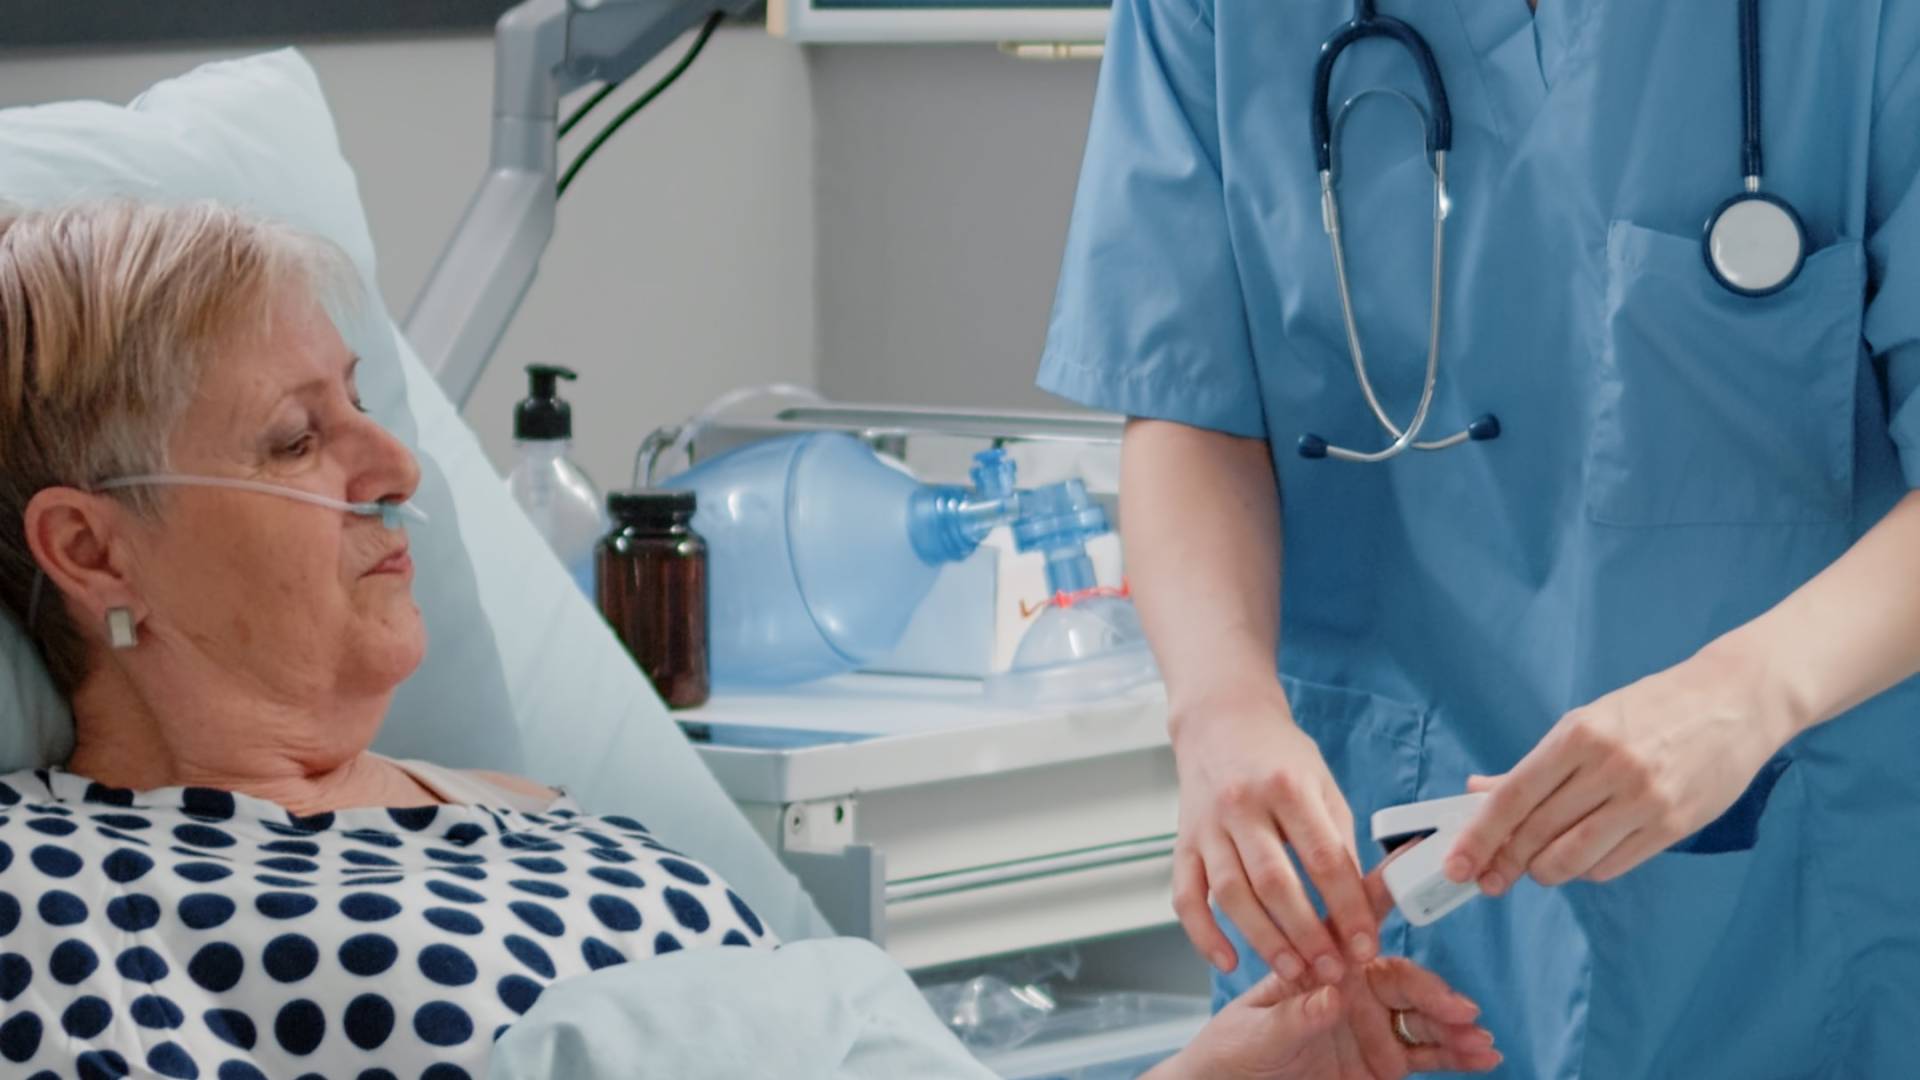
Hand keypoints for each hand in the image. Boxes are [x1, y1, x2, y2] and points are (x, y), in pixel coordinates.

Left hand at [1151, 864, 1500, 1079]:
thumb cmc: (1232, 1049)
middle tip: (1460, 1008)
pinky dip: (1456, 1054)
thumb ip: (1296, 1016)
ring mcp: (1370, 1024)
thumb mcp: (1256, 1031)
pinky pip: (1426, 1053)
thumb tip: (1333, 996)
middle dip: (1435, 991)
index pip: (1354, 922)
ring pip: (1422, 1016)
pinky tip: (1481, 1055)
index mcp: (1318, 964)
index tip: (1425, 870)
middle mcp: (1351, 988)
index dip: (1389, 891)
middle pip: (1403, 978)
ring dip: (1454, 1025)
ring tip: (1479, 1039)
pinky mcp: (1382, 1060)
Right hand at [1170, 685, 1375, 984]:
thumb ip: (1337, 840)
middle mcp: (1242, 805)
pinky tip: (1226, 962)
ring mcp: (1207, 825)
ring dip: (1263, 940)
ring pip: (1231, 894)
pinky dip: (1202, 934)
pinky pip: (1185, 896)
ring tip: (1293, 972)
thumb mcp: (1322, 784)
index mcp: (1288, 787)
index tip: (1366, 945)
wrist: (1220, 718)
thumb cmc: (1279, 755)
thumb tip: (1358, 905)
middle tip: (1332, 972)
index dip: (1348, 907)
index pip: (1323, 858)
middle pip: (1275, 882)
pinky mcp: (1183, 842)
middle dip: (1308, 934)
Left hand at [1446, 644, 1796, 891]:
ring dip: (1544, 871)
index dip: (1479, 837)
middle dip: (1505, 862)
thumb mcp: (1585, 722)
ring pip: (1573, 858)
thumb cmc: (1651, 709)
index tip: (1457, 864)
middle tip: (1488, 877)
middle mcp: (1609, 768)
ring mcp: (1644, 799)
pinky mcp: (1674, 825)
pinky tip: (1580, 860)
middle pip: (1537, 832)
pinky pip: (1612, 865)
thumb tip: (1479, 793)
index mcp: (1579, 735)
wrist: (1734, 702)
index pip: (1514, 798)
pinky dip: (1586, 870)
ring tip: (1536, 868)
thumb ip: (1532, 765)